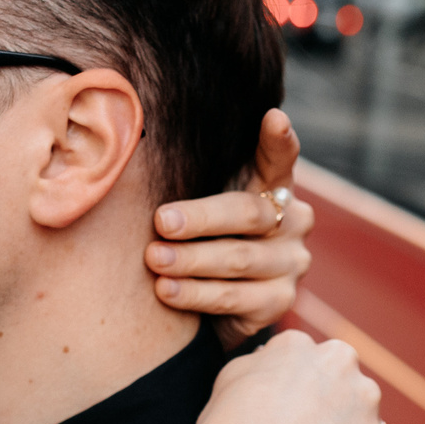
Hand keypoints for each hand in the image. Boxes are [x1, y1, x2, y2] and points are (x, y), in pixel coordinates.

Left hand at [148, 109, 315, 344]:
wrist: (211, 305)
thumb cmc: (198, 237)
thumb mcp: (200, 202)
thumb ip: (191, 178)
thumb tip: (132, 145)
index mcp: (274, 186)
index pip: (280, 158)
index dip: (279, 140)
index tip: (273, 118)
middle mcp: (293, 221)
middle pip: (248, 214)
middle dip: (201, 218)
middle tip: (160, 222)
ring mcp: (290, 263)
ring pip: (238, 259)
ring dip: (190, 260)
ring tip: (154, 259)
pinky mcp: (279, 302)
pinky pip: (234, 298)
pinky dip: (195, 294)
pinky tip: (166, 290)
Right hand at [196, 329, 387, 423]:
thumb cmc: (234, 419)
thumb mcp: (231, 377)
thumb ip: (254, 368)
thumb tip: (261, 367)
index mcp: (301, 347)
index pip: (305, 364)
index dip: (299, 388)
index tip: (293, 407)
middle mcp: (341, 367)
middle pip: (343, 388)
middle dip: (335, 410)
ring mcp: (364, 407)